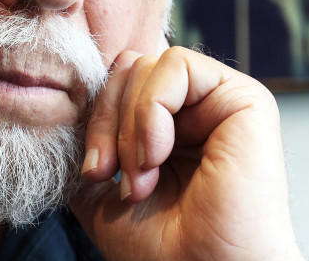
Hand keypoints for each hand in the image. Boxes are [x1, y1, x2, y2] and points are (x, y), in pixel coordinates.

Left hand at [70, 47, 301, 259]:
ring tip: (140, 178)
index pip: (114, 84)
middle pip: (126, 69)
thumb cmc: (158, 246)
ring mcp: (217, 102)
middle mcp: (193, 110)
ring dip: (129, 126)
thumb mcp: (97, 189)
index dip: (93, 117)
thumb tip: (64, 105)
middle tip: (109, 174)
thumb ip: (85, 143)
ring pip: (146, 65)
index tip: (90, 171)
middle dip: (106, 121)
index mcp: (164, 127)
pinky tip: (157, 155)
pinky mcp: (244, 98)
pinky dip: (152, 109)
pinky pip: (177, 65)